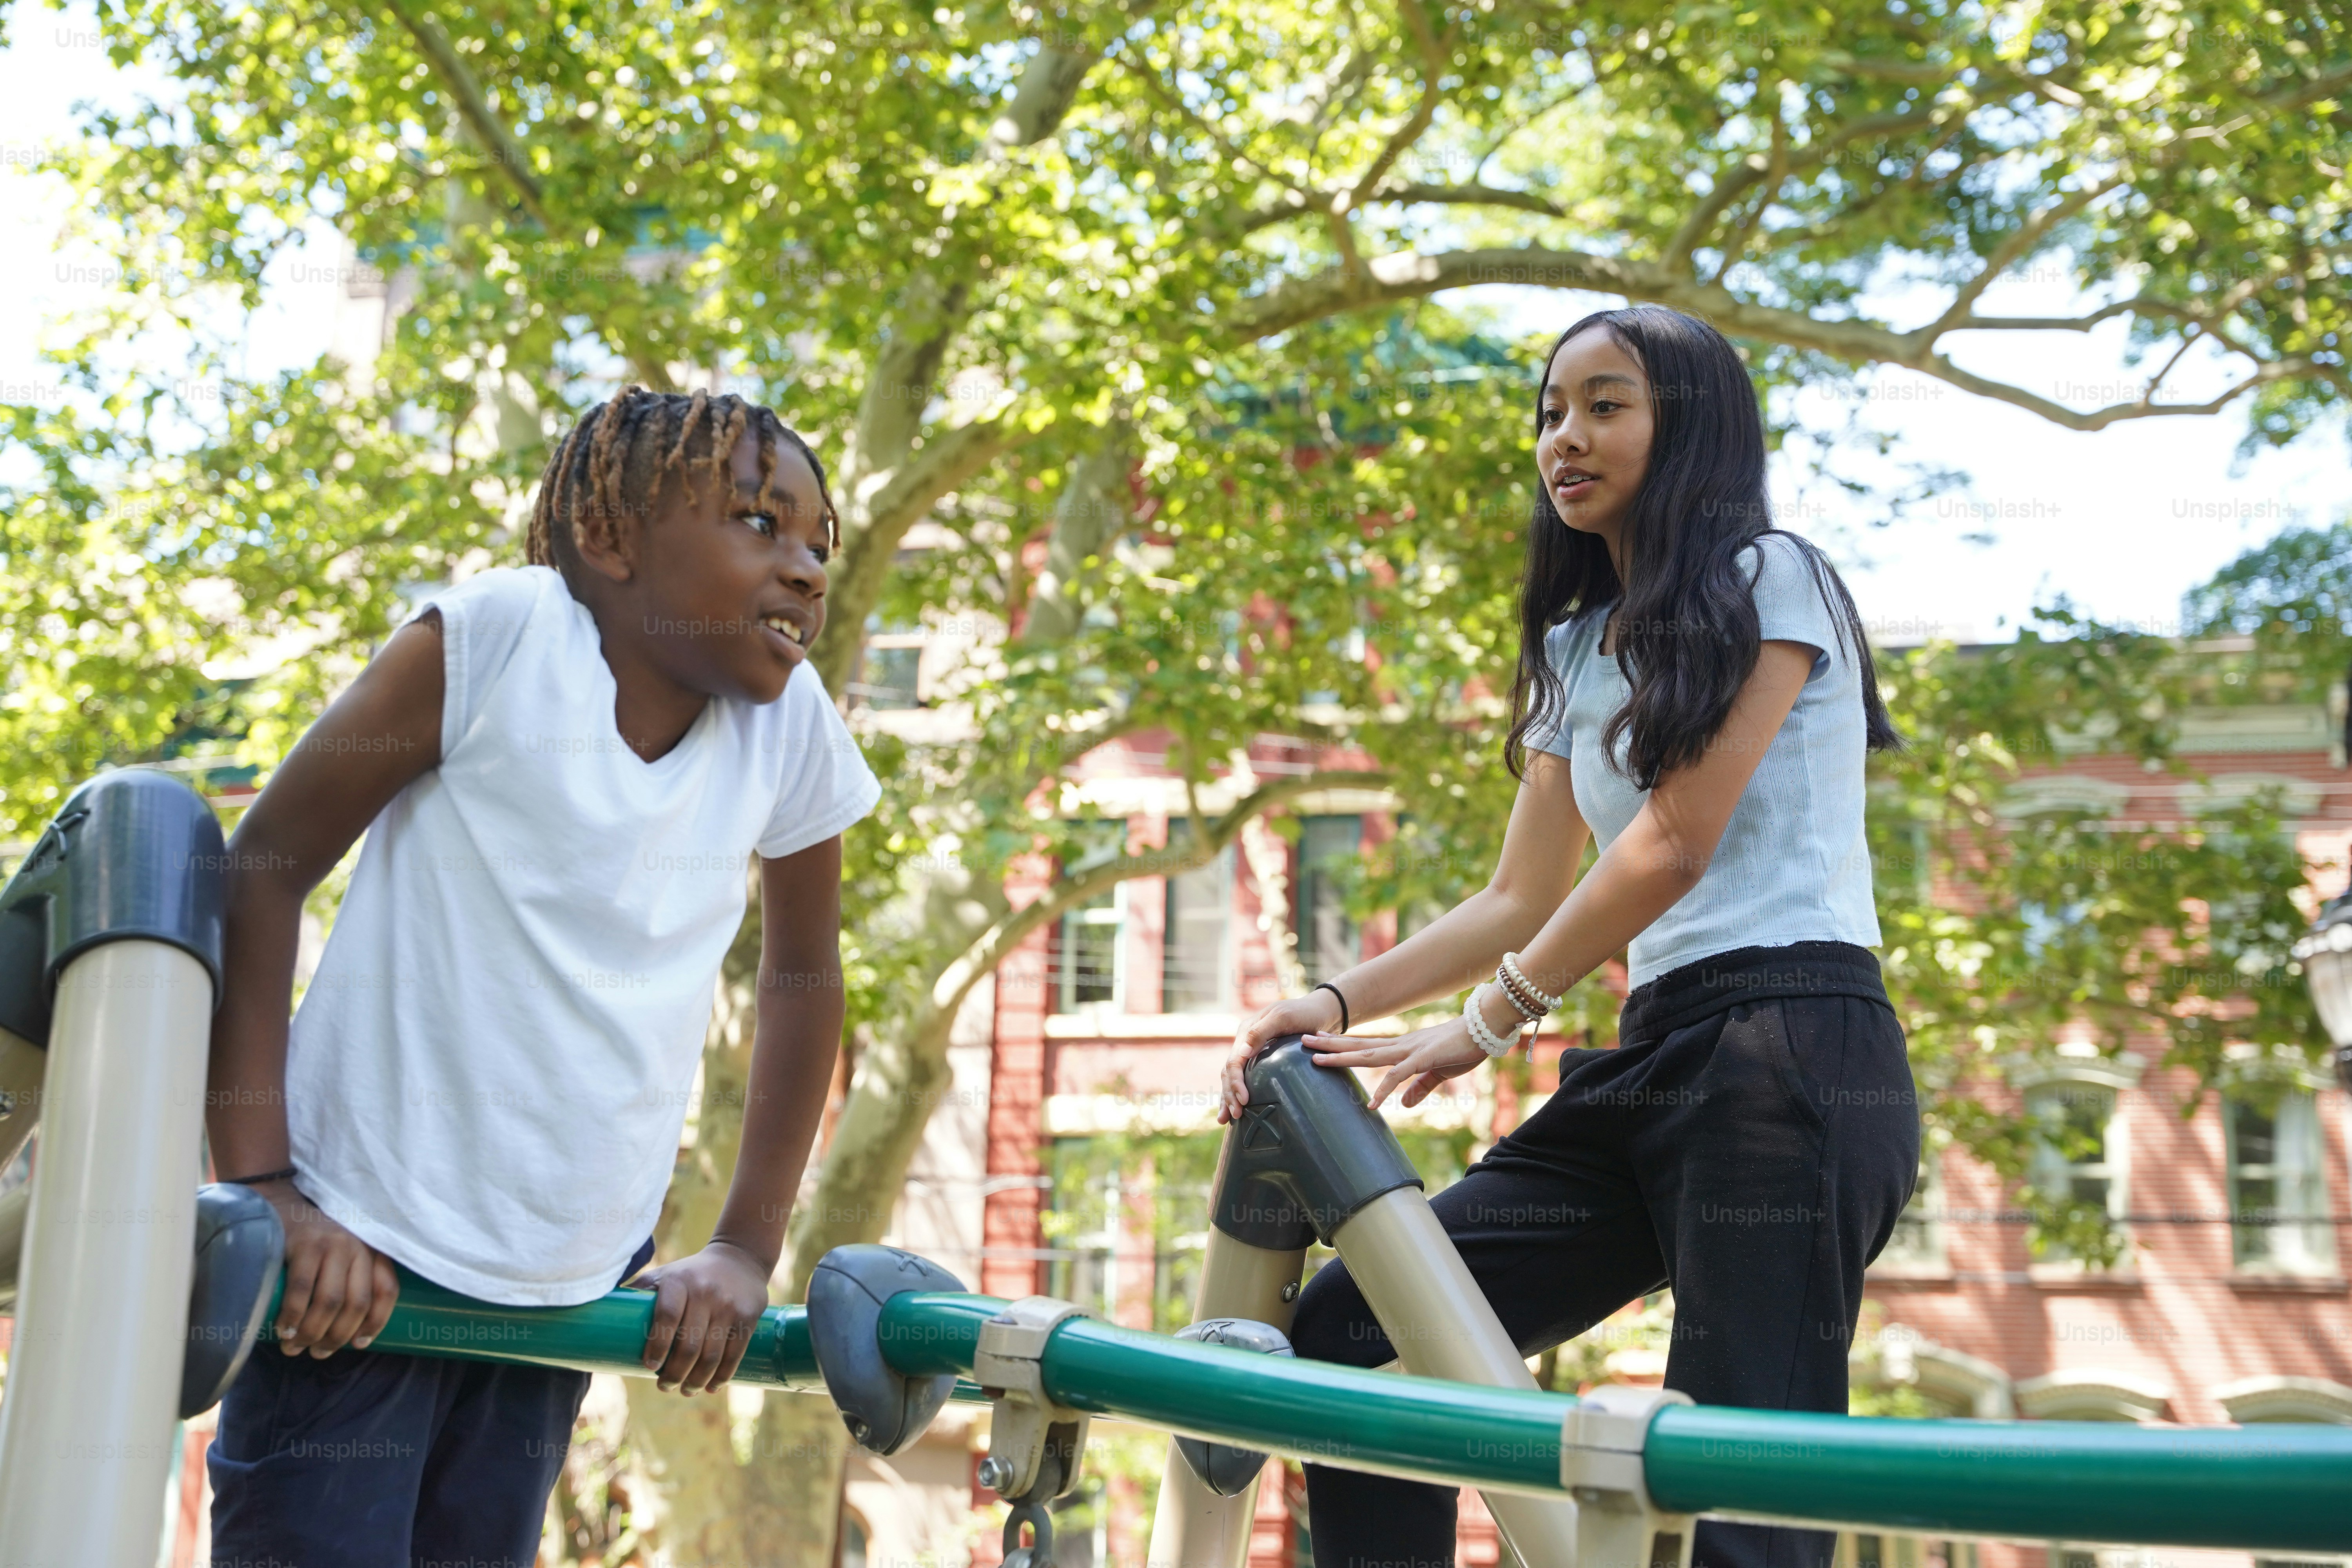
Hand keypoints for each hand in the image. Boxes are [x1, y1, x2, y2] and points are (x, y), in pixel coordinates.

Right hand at [263, 1180, 398, 1357]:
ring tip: (295, 1347)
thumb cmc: (314, 1243)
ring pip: (330, 1302)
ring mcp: (333, 1244)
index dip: (376, 1322)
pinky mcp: (305, 1245)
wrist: (282, 1206)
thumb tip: (347, 1336)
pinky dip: (292, 1317)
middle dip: (337, 1337)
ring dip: (312, 1333)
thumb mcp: (343, 1256)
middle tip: (318, 1353)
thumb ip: (351, 1281)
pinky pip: (302, 1291)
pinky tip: (283, 1330)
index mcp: (373, 1252)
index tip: (359, 1345)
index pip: (386, 1290)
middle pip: (357, 1304)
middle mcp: (358, 1247)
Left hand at [637, 1240, 772, 1393]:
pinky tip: (712, 1386)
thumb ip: (639, 1293)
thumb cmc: (690, 1274)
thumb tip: (596, 1317)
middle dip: (675, 1374)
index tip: (649, 1366)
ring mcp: (728, 1305)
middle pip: (689, 1345)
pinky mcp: (748, 1316)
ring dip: (697, 1380)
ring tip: (687, 1390)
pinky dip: (723, 1375)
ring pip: (712, 1354)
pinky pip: (735, 1353)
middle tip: (665, 1386)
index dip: (657, 1346)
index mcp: (678, 1282)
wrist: (739, 1258)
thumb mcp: (664, 1275)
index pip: (665, 1317)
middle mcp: (705, 1292)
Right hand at [1218, 987, 1346, 1123]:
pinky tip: (1235, 1107)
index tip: (1244, 1100)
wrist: (1318, 1012)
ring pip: (1232, 1076)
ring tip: (1227, 1119)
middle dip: (1229, 1094)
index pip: (1233, 1061)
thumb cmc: (1303, 1013)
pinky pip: (1243, 1076)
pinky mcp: (1259, 1059)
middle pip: (1229, 1071)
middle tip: (1236, 1115)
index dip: (1235, 1082)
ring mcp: (1251, 1050)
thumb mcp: (1283, 1017)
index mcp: (1246, 1031)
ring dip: (1228, 1097)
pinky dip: (1236, 1092)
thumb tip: (1241, 1053)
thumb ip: (1260, 1032)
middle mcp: (1244, 1041)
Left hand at [1305, 1015, 1487, 1110]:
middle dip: (1329, 1045)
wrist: (1486, 1029)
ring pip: (1369, 1055)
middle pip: (1358, 1046)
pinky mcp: (1424, 1058)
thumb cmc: (1463, 1047)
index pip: (1365, 1044)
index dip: (1341, 1043)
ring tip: (1316, 1061)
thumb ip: (1419, 1088)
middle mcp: (1401, 1046)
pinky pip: (1399, 1076)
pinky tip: (1371, 1104)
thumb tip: (1402, 1105)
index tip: (1318, 1041)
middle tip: (1301, 1041)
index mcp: (1402, 1047)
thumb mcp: (1437, 1072)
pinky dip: (1384, 1090)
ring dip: (1342, 1058)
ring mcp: (1410, 1050)